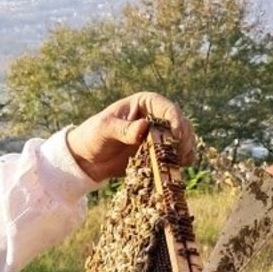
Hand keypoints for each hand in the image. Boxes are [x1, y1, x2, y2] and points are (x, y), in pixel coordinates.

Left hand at [66, 92, 196, 183]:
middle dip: (184, 138)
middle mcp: (155, 116)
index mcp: (145, 103)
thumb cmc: (93, 136)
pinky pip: (174, 155)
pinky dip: (180, 161)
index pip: (167, 108)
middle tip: (182, 153)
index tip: (176, 137)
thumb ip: (124, 129)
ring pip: (181, 140)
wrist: (87, 158)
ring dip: (185, 150)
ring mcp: (158, 135)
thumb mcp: (105, 130)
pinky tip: (180, 168)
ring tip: (182, 162)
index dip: (176, 121)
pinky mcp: (157, 152)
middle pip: (180, 124)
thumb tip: (144, 126)